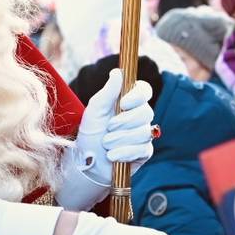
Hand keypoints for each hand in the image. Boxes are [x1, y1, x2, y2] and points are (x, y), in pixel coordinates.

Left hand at [56, 69, 154, 210]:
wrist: (87, 162)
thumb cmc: (90, 133)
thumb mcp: (94, 110)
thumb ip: (107, 92)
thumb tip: (118, 72)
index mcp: (128, 102)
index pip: (145, 91)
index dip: (137, 96)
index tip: (123, 103)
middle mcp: (139, 116)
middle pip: (146, 112)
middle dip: (125, 122)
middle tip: (109, 128)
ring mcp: (143, 134)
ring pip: (144, 132)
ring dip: (121, 139)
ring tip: (106, 143)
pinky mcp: (144, 152)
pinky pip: (143, 149)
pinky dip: (125, 152)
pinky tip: (112, 155)